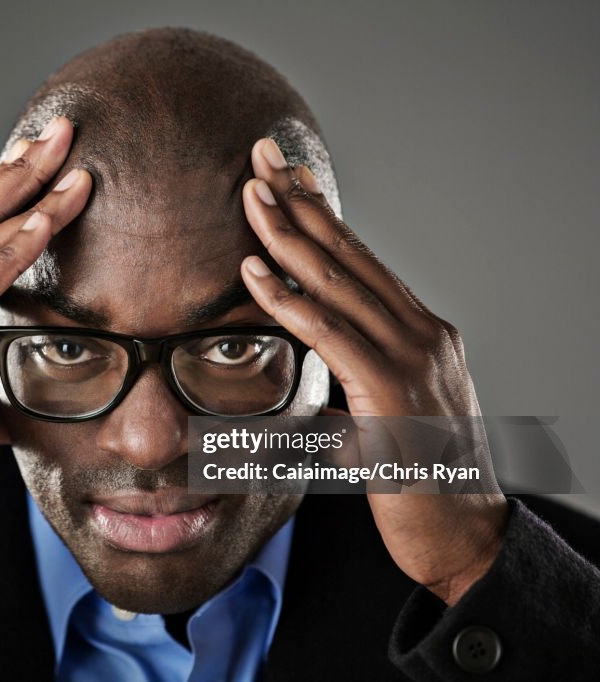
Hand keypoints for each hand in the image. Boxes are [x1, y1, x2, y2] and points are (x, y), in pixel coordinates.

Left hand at [240, 138, 507, 605]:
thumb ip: (350, 374)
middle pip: (350, 254)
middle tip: (260, 157)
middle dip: (302, 202)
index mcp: (419, 331)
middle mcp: (422, 332)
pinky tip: (255, 273)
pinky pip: (331, 336)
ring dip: (288, 236)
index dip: (320, 212)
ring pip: (339, 284)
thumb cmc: (418, 477)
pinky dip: (289, 301)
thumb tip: (308, 358)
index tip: (284, 176)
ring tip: (250, 195)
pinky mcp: (393, 392)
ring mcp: (413, 358)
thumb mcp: (381, 410)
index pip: (361, 259)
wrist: (463, 534)